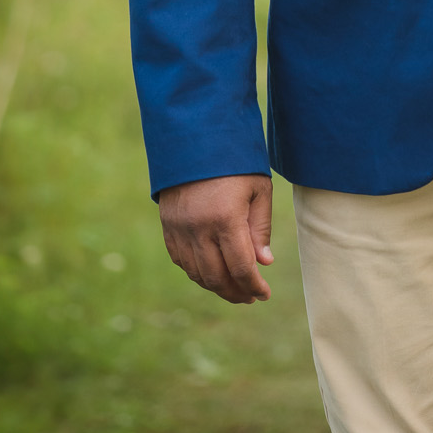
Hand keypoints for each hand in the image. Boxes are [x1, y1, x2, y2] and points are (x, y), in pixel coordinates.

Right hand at [158, 173, 273, 304]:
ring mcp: (179, 228)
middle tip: (250, 296)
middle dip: (236, 292)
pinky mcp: (168, 225)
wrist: (195, 136)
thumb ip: (260, 228)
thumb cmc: (235, 161)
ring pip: (197, 273)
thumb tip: (263, 263)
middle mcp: (199, 228)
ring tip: (234, 289)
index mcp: (226, 219)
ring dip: (216, 286)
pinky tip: (211, 273)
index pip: (241, 268)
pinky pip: (180, 260)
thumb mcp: (258, 189)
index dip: (254, 287)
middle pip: (217, 277)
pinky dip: (196, 272)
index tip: (265, 294)